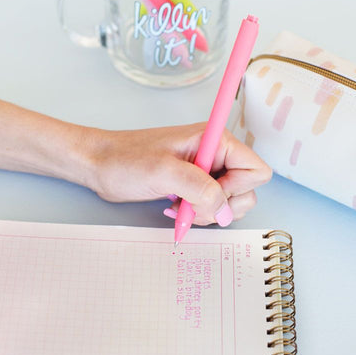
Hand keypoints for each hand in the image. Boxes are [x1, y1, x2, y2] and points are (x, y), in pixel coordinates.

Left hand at [85, 123, 271, 225]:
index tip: (208, 193)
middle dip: (221, 206)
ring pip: (229, 202)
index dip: (238, 188)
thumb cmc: (126, 160)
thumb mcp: (165, 172)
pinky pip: (211, 206)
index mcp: (215, 140)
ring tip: (180, 207)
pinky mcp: (193, 184)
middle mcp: (215, 153)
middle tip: (191, 204)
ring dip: (207, 212)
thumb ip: (201, 189)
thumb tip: (225, 211)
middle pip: (246, 190)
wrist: (99, 164)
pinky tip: (174, 207)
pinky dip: (197, 214)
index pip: (256, 170)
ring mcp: (205, 170)